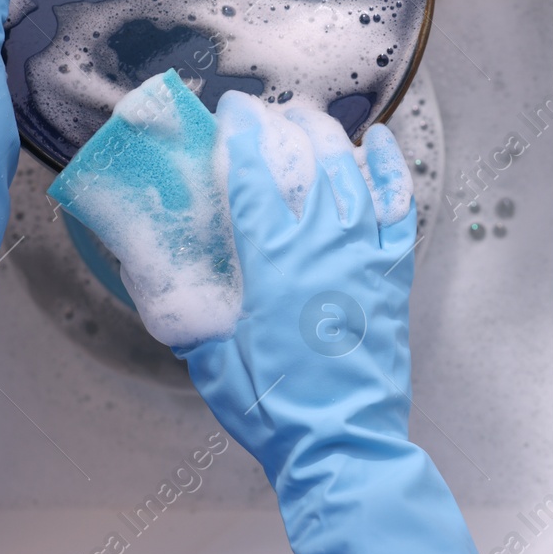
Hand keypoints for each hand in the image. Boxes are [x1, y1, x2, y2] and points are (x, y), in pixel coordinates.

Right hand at [177, 93, 518, 553]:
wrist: (343, 444)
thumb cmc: (274, 409)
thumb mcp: (211, 360)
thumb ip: (188, 312)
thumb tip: (154, 277)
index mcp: (274, 263)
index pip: (257, 175)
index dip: (244, 133)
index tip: (233, 109)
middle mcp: (324, 247)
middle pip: (310, 161)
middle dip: (289, 126)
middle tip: (272, 114)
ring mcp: (366, 257)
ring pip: (353, 175)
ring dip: (333, 140)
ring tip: (314, 121)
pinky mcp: (393, 274)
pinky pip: (398, 207)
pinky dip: (389, 171)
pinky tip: (380, 146)